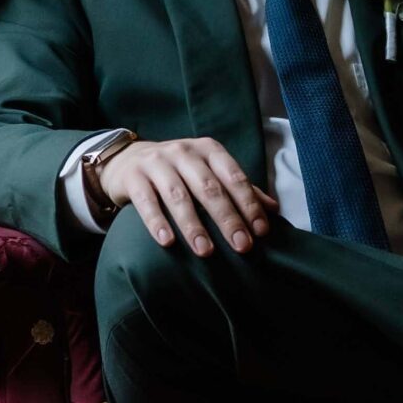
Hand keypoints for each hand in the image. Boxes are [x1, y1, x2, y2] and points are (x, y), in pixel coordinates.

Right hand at [100, 136, 277, 257]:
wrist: (128, 160)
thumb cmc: (178, 171)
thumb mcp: (209, 172)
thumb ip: (238, 189)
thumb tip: (274, 209)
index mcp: (209, 150)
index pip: (234, 177)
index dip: (249, 205)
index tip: (261, 232)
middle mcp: (184, 152)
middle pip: (209, 188)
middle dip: (227, 219)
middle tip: (241, 246)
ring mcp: (157, 163)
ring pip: (178, 196)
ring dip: (194, 226)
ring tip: (206, 252)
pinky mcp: (133, 177)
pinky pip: (147, 201)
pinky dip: (157, 222)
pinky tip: (167, 242)